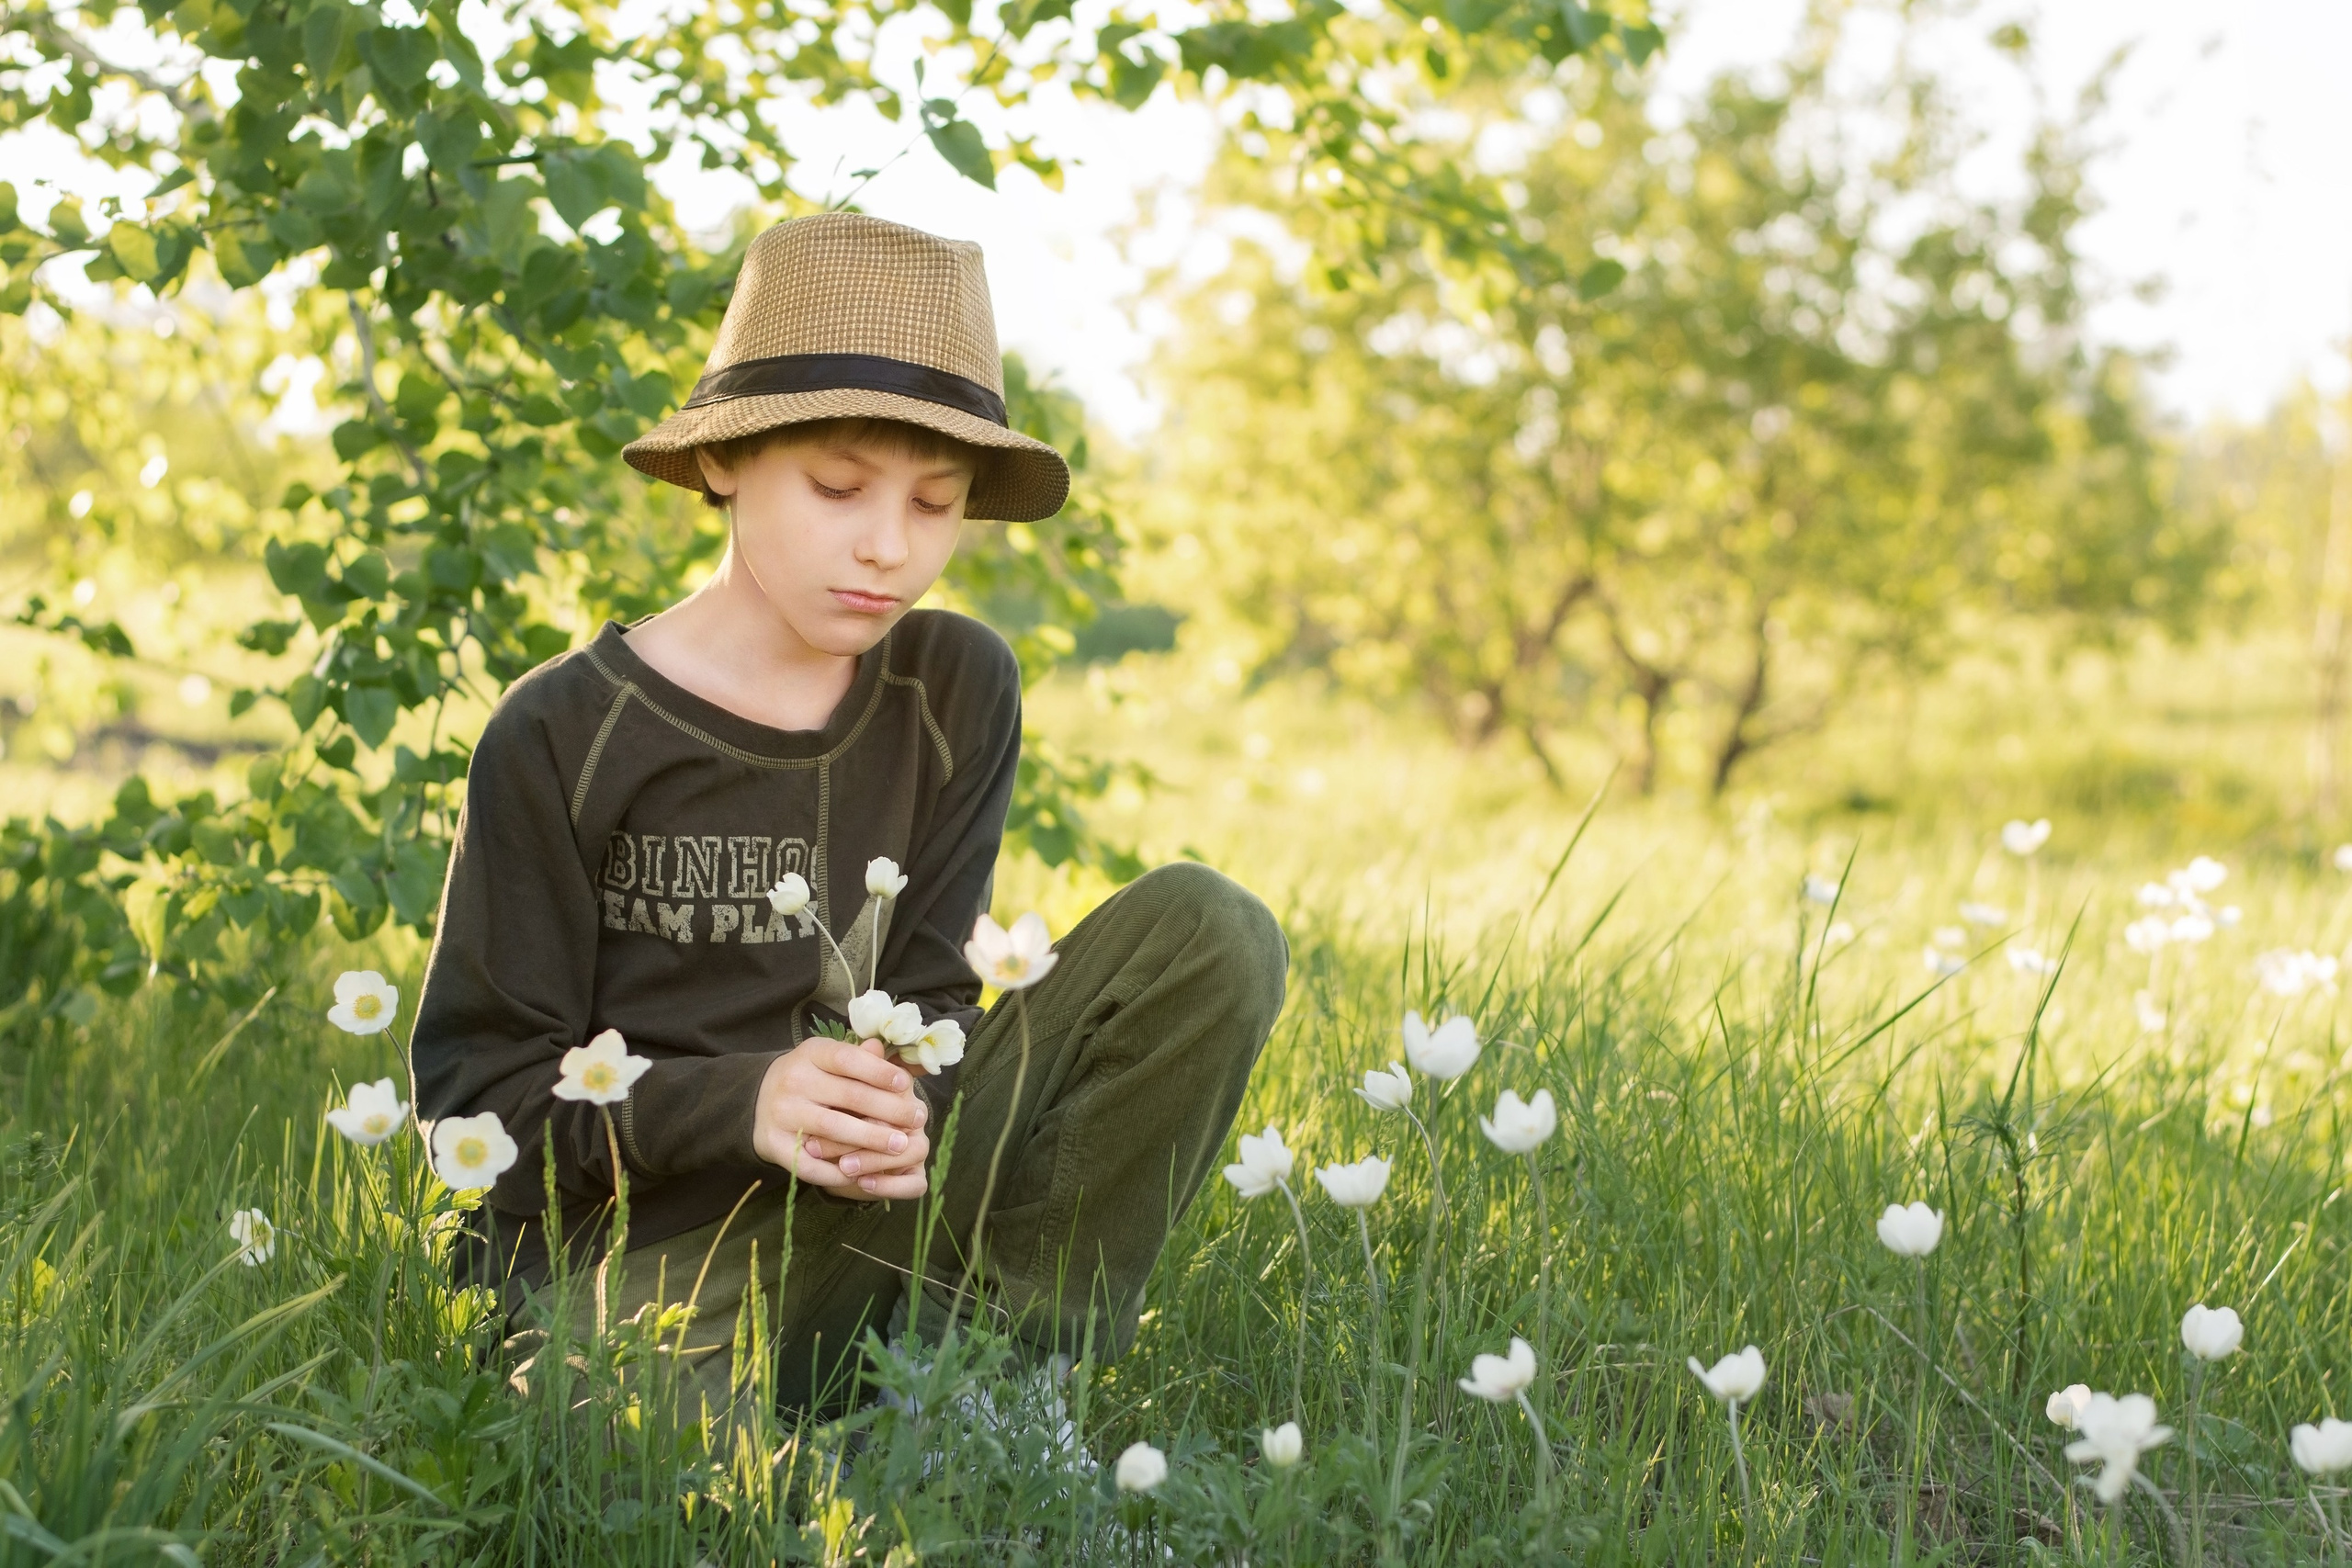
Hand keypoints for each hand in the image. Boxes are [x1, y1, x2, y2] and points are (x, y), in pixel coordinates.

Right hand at [753, 1036, 930, 1198]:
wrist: (757, 1102)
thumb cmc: (811, 1079)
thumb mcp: (831, 1060)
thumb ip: (864, 1060)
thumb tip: (904, 1060)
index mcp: (810, 1054)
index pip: (848, 1059)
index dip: (879, 1072)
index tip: (906, 1084)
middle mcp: (792, 1080)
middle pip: (848, 1095)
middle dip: (888, 1109)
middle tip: (918, 1119)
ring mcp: (781, 1113)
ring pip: (833, 1128)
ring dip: (872, 1139)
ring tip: (901, 1144)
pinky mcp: (773, 1144)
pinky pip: (811, 1162)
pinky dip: (839, 1170)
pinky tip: (866, 1173)